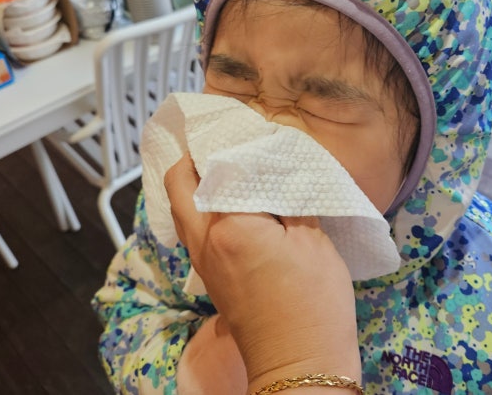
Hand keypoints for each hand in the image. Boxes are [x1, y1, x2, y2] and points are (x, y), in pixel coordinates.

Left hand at [165, 155, 361, 391]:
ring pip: (182, 209)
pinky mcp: (211, 278)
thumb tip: (279, 169)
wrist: (300, 364)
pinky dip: (205, 208)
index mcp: (227, 225)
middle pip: (178, 185)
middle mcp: (203, 241)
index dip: (228, 143)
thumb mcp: (313, 239)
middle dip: (193, 158)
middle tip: (221, 142)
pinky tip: (236, 205)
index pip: (216, 167)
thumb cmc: (313, 303)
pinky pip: (196, 230)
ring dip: (196, 184)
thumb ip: (291, 197)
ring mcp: (203, 262)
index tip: (243, 127)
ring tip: (228, 168)